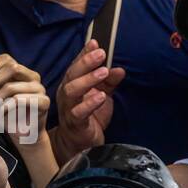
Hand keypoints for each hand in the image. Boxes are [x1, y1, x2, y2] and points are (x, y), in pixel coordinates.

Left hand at [0, 52, 58, 187]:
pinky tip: (2, 114)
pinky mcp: (44, 102)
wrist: (20, 135)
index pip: (7, 58)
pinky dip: (7, 108)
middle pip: (13, 67)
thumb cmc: (7, 113)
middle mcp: (33, 77)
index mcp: (22, 72)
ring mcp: (40, 89)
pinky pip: (21, 100)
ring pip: (13, 86)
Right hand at [52, 39, 124, 163]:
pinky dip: (90, 103)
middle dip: (87, 62)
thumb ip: (109, 83)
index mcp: (72, 84)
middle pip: (72, 74)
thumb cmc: (89, 117)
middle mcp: (67, 94)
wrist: (80, 144)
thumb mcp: (102, 96)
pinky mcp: (75, 123)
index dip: (85, 53)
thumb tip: (120, 69)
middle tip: (101, 53)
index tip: (96, 43)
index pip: (76, 65)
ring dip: (88, 79)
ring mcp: (69, 108)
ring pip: (73, 90)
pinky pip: (80, 112)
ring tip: (103, 72)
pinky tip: (101, 96)